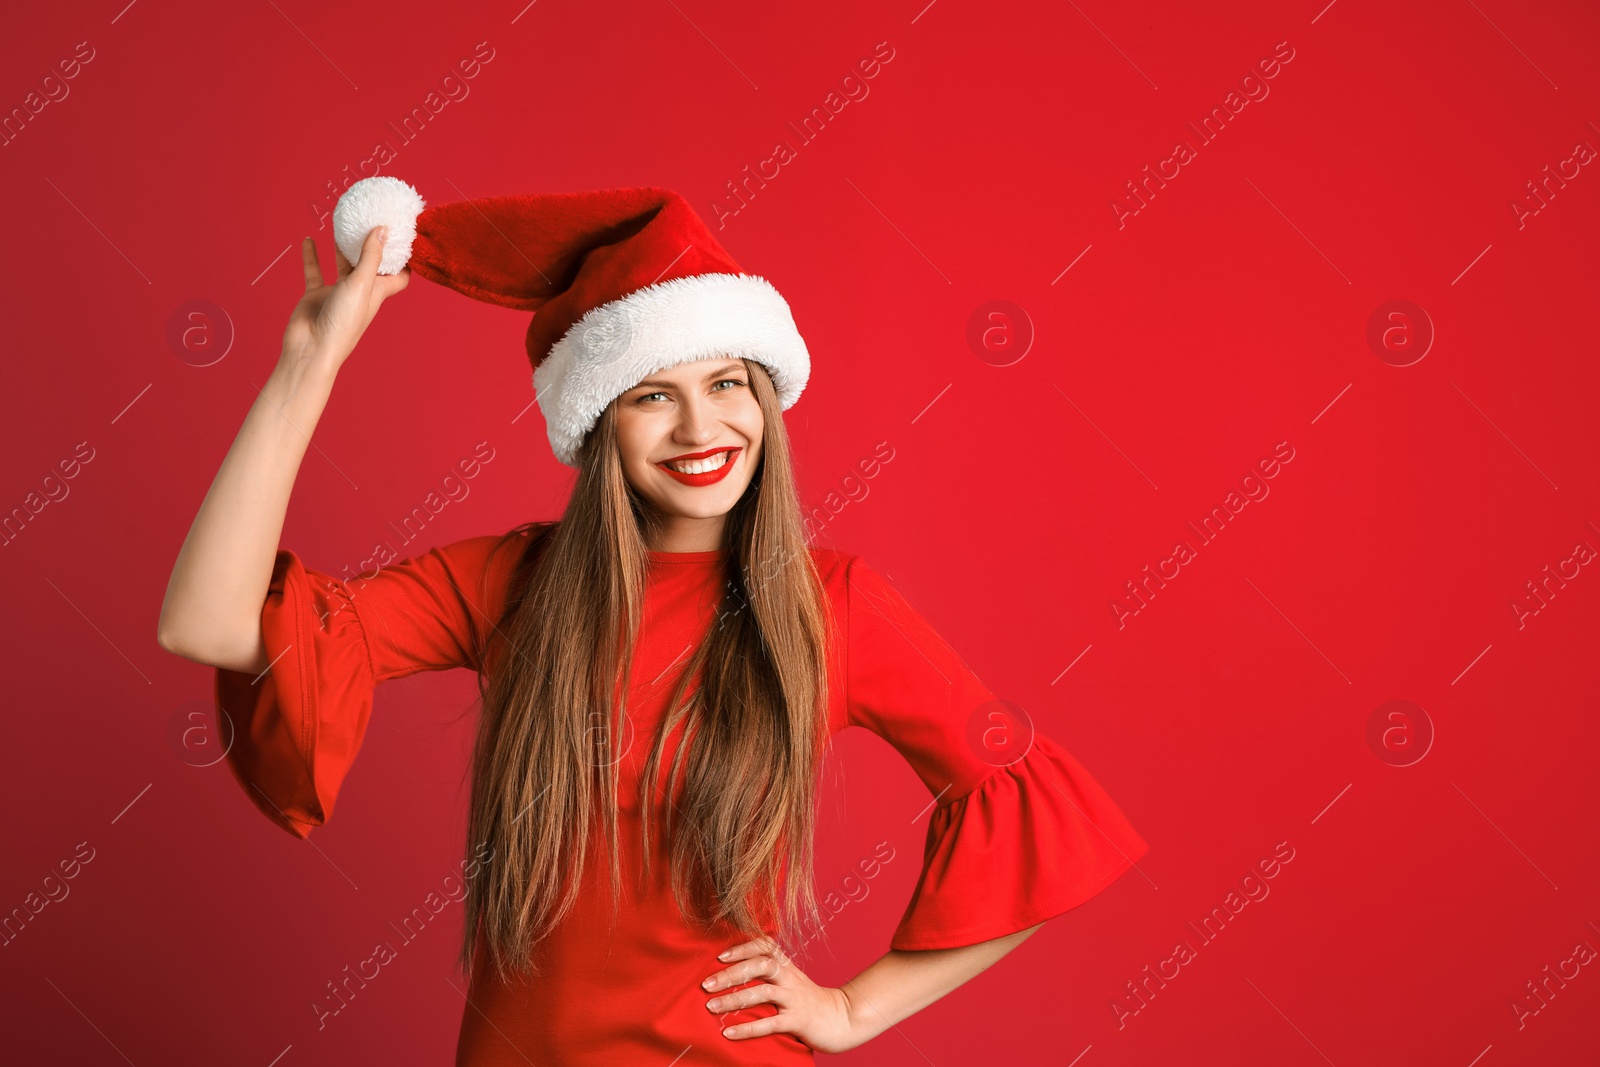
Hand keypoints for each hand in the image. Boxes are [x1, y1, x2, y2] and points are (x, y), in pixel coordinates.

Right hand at [280, 226, 410, 370]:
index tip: (406, 238)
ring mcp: (338, 293)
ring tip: (344, 225)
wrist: (311, 347)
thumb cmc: (342, 323)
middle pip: (370, 264)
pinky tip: (310, 239)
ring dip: (342, 247)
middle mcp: (360, 292)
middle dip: (372, 245)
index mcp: (377, 292)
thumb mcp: (361, 284)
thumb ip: (370, 256)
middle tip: (372, 221)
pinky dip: (312, 256)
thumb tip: (384, 229)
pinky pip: (314, 271)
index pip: (399, 276)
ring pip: (342, 265)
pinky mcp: (316, 295)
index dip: (404, 260)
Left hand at [701, 935, 861, 1053]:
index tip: (721, 956)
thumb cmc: (810, 1001)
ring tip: (712, 1007)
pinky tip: (729, 1032)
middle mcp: (790, 978)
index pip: (765, 946)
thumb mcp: (792, 981)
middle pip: (760, 965)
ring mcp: (795, 999)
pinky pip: (770, 1023)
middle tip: (707, 984)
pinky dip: (747, 1028)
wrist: (843, 1019)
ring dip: (734, 998)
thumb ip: (771, 975)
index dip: (742, 948)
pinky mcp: (798, 1020)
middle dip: (731, 974)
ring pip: (763, 992)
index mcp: (787, 967)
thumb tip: (735, 974)